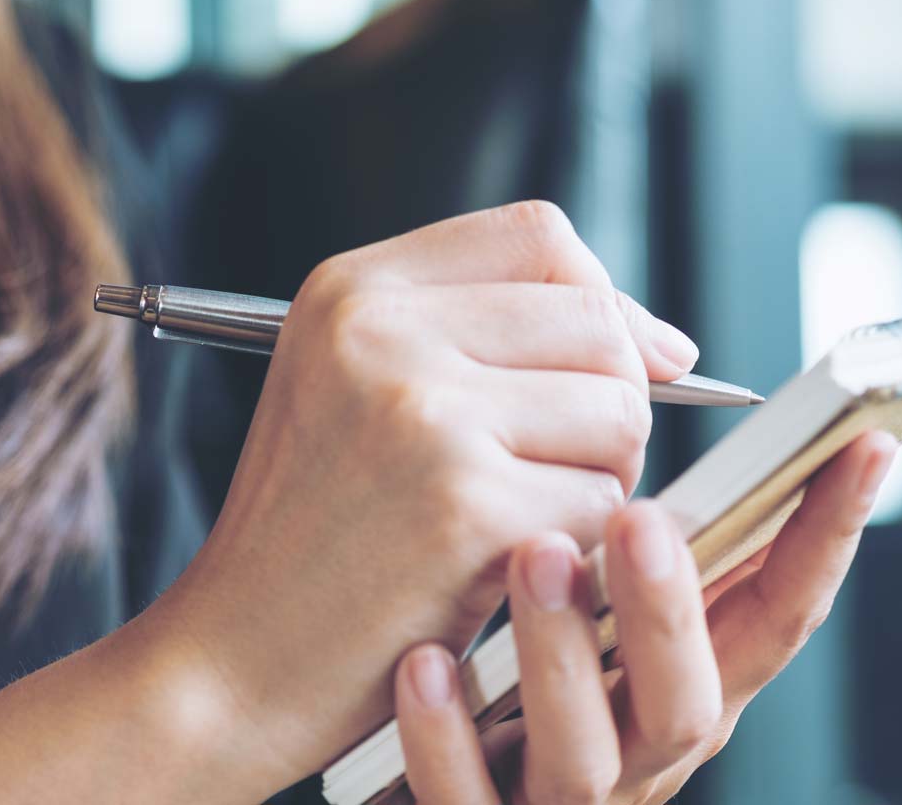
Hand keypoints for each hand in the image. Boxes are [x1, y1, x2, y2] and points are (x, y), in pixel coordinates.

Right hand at [135, 202, 699, 797]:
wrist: (232, 664)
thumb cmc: (310, 538)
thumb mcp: (355, 391)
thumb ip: (482, 337)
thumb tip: (669, 347)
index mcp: (351, 290)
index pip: (540, 237)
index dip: (604, 300)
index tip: (630, 364)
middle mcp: (380, 330)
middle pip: (597, 324)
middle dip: (609, 405)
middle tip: (548, 473)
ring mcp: (421, 413)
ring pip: (619, 412)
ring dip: (598, 480)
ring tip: (515, 522)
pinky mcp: (463, 506)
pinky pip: (604, 507)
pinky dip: (579, 553)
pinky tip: (503, 575)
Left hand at [392, 430, 897, 803]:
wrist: (404, 772)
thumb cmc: (509, 671)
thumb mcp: (598, 602)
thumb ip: (634, 525)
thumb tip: (662, 361)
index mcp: (680, 681)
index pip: (776, 614)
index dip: (826, 538)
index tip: (861, 444)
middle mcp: (635, 747)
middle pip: (688, 700)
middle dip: (672, 611)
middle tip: (642, 518)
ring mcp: (556, 798)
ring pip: (584, 754)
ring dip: (562, 657)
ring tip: (533, 559)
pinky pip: (462, 797)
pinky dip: (446, 737)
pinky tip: (425, 663)